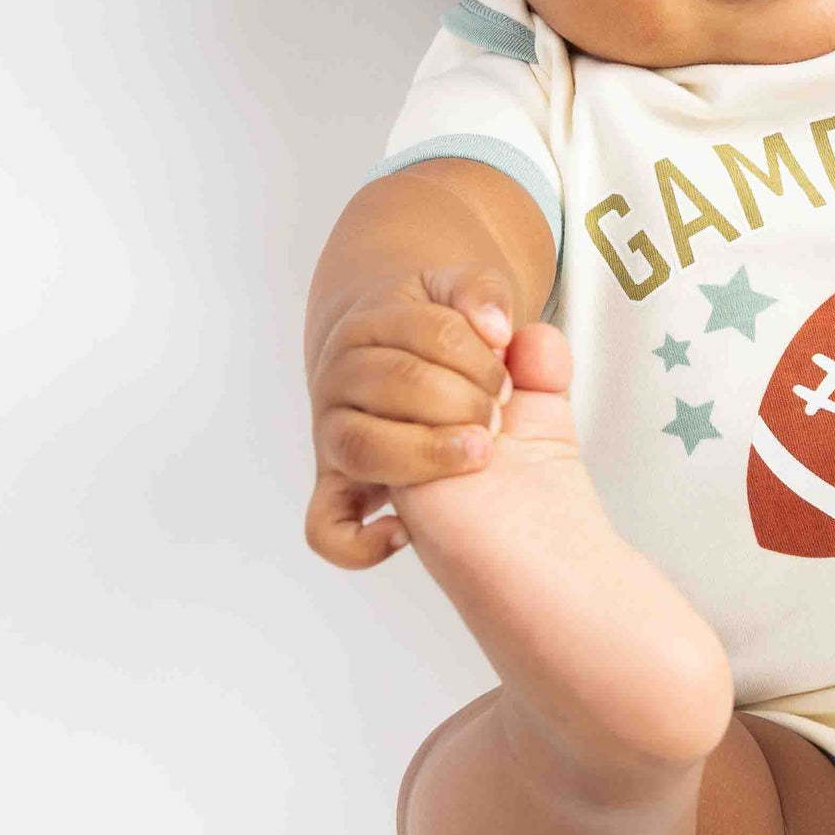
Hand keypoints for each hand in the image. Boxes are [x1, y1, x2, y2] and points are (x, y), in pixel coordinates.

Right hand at [305, 264, 518, 567]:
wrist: (386, 348)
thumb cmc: (437, 328)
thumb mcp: (463, 294)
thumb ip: (486, 295)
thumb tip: (497, 329)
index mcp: (372, 324)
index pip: (433, 332)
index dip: (483, 355)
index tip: (508, 376)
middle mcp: (342, 377)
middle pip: (398, 381)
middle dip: (464, 397)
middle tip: (498, 415)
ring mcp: (335, 434)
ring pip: (361, 446)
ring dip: (428, 452)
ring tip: (478, 455)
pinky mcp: (336, 487)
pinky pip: (327, 527)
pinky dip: (359, 540)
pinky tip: (405, 532)